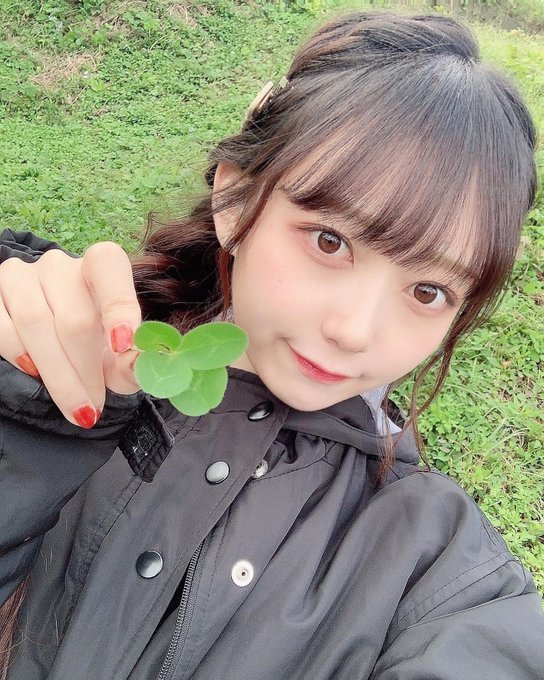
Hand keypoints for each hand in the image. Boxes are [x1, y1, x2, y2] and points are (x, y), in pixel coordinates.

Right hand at [0, 242, 141, 427]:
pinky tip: (35, 374)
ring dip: (56, 373)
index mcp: (102, 265)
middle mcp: (60, 264)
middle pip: (73, 316)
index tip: (123, 348)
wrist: (57, 341)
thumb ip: (131, 361)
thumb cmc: (97, 344)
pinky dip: (18, 355)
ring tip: (75, 405)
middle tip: (95, 406)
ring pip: (34, 322)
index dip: (118, 307)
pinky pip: (1, 327)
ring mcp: (22, 275)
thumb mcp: (119, 355)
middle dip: (85, 370)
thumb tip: (136, 363)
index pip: (109, 266)